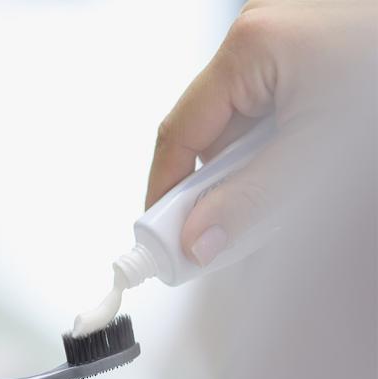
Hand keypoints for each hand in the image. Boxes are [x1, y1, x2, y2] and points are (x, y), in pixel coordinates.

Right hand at [146, 0, 375, 265]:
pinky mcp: (313, 61)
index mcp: (251, 46)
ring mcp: (289, 47)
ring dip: (256, 174)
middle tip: (225, 237)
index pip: (180, 132)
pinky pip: (275, 117)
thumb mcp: (319, 154)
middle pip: (212, 133)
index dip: (165, 190)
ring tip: (283, 203)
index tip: (161, 237)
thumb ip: (252, 201)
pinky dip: (282, 154)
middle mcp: (263, 38)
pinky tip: (302, 176)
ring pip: (246, 129)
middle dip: (218, 189)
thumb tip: (199, 238)